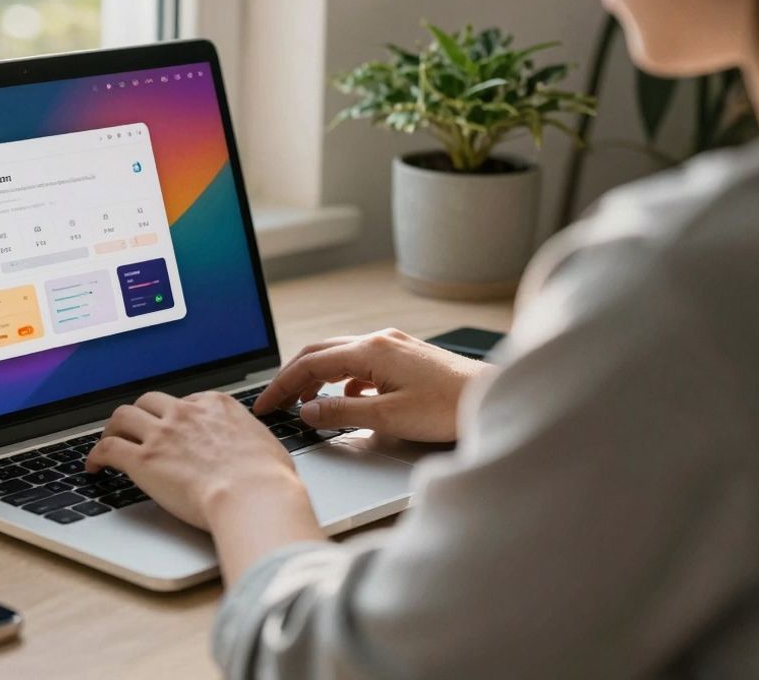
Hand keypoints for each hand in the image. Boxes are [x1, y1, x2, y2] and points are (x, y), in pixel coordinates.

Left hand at [85, 391, 311, 531]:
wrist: (253, 495)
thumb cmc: (267, 478)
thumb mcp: (265, 443)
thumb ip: (249, 438)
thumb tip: (252, 447)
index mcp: (215, 405)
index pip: (184, 401)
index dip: (174, 416)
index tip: (171, 428)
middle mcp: (185, 413)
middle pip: (148, 402)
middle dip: (139, 414)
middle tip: (133, 429)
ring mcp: (162, 434)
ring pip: (122, 417)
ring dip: (112, 429)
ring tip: (107, 442)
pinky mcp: (143, 460)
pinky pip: (108, 449)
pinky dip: (95, 455)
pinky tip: (94, 466)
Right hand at [252, 328, 488, 442]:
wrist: (494, 397)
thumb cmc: (449, 407)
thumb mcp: (388, 417)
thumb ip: (341, 413)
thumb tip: (307, 411)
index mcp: (370, 350)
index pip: (310, 364)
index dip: (281, 386)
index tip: (265, 405)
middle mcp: (379, 341)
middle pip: (319, 353)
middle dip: (293, 378)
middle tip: (275, 402)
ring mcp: (393, 346)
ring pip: (340, 357)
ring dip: (317, 378)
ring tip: (305, 404)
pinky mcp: (405, 356)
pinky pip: (361, 364)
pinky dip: (342, 380)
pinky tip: (346, 400)